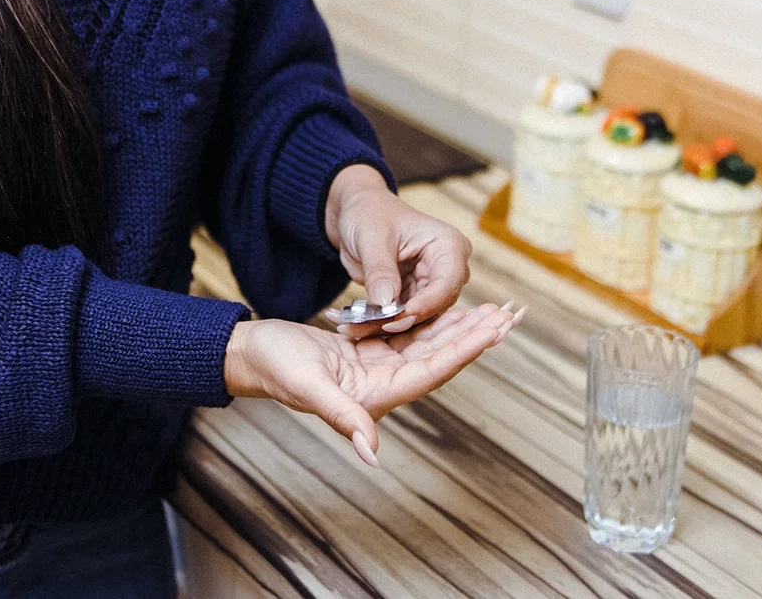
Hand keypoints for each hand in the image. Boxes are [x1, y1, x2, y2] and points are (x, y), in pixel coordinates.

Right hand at [223, 304, 522, 466]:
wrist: (252, 354)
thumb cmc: (275, 369)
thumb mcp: (309, 388)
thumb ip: (343, 419)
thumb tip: (371, 454)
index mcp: (376, 395)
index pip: (433, 370)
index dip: (466, 349)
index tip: (495, 330)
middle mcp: (384, 386)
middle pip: (440, 357)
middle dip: (475, 336)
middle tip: (509, 314)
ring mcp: (377, 369)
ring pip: (429, 345)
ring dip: (459, 327)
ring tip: (491, 309)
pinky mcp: (367, 353)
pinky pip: (409, 336)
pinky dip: (431, 321)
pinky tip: (449, 308)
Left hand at [324, 164, 471, 334]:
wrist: (355, 214)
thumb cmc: (369, 214)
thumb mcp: (372, 238)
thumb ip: (380, 269)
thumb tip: (386, 302)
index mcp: (448, 245)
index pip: (447, 282)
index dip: (426, 304)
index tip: (399, 317)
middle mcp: (447, 268)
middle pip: (436, 305)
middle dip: (404, 319)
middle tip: (373, 326)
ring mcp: (431, 285)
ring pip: (418, 317)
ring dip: (387, 325)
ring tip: (355, 327)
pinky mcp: (414, 298)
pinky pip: (401, 318)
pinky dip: (379, 323)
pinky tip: (356, 326)